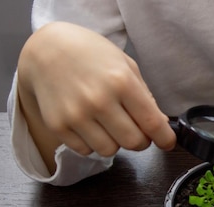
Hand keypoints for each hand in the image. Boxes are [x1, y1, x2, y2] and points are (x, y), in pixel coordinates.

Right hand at [17, 22, 175, 171]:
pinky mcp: (58, 126)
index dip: (164, 138)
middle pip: (133, 143)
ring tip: (109, 124)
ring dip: (115, 142)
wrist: (46, 49)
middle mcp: (99, 101)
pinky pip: (85, 150)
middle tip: (137, 130)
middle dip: (141, 141)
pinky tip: (89, 124)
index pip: (152, 123)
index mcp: (121, 82)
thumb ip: (145, 97)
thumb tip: (160, 125)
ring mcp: (76, 115)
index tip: (167, 142)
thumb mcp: (125, 66)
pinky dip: (92, 142)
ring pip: (109, 151)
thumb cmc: (90, 55)